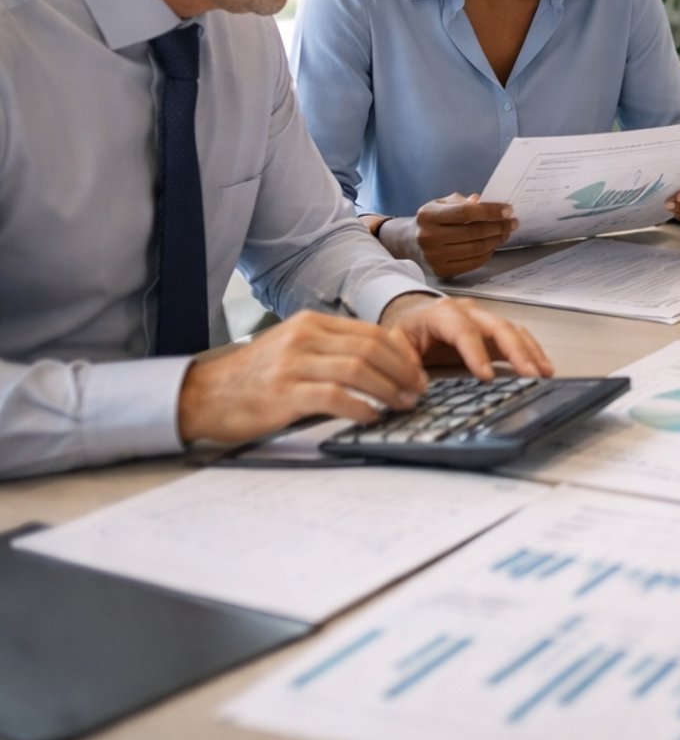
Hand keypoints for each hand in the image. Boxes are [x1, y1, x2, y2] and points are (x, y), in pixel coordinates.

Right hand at [176, 311, 428, 443]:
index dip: (402, 355)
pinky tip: (372, 417)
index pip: (371, 333)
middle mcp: (304, 337)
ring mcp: (293, 363)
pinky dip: (362, 407)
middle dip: (403, 372)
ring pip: (359, 369)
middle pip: (371, 349)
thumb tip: (379, 366)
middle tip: (418, 391)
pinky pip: (336, 396)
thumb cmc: (252, 378)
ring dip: (390, 390)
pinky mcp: (284, 392)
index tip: (418, 373)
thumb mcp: (292, 350)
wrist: (202, 395)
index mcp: (310, 323)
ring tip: (404, 404)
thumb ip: (330, 350)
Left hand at [379, 294, 551, 379]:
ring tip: (543, 372)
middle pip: (497, 326)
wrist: (411, 315)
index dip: (476, 353)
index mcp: (440, 314)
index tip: (487, 377)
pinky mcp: (493, 332)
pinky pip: (517, 336)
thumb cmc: (406, 331)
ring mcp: (484, 319)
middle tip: (530, 374)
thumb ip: (402, 363)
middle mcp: (468, 312)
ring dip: (530, 351)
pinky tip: (542, 366)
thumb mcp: (394, 345)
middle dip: (516, 351)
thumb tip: (417, 386)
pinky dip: (531, 351)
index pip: (463, 331)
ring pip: (512, 330)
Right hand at [385, 194, 517, 277]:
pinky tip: (493, 245)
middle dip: (498, 226)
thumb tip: (482, 201)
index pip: (466, 213)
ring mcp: (434, 257)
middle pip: (473, 232)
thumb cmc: (431, 220)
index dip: (490, 211)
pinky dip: (487, 253)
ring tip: (505, 233)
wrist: (409, 242)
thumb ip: (462, 202)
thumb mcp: (440, 204)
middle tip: (512, 222)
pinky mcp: (441, 271)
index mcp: (428, 216)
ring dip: (496, 240)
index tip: (508, 210)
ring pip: (476, 249)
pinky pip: (473, 262)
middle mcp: (429, 237)